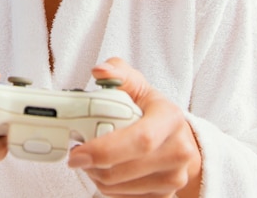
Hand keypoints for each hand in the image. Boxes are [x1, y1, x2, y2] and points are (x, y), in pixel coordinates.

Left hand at [67, 57, 201, 197]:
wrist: (179, 137)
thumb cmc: (152, 109)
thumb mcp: (137, 84)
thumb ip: (116, 72)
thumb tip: (99, 71)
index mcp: (170, 118)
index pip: (139, 140)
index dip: (104, 149)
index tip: (77, 151)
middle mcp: (178, 150)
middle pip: (127, 169)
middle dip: (94, 166)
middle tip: (77, 156)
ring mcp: (175, 177)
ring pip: (123, 188)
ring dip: (97, 177)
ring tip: (92, 161)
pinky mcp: (167, 195)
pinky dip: (110, 189)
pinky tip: (106, 171)